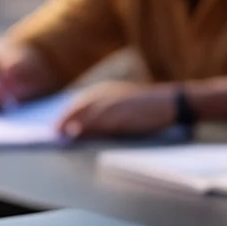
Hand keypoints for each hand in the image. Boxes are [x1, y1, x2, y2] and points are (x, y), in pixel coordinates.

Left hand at [57, 81, 176, 138]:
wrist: (173, 102)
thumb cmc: (149, 109)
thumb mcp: (125, 108)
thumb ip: (106, 116)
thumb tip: (82, 130)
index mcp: (108, 91)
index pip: (80, 103)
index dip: (66, 114)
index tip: (55, 127)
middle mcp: (109, 93)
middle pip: (79, 106)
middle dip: (65, 119)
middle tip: (53, 133)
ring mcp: (115, 101)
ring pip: (87, 111)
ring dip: (71, 122)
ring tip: (60, 134)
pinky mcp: (123, 110)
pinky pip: (99, 117)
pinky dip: (84, 124)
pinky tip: (75, 132)